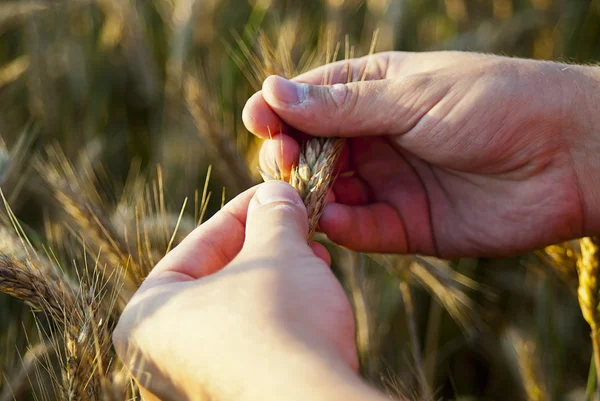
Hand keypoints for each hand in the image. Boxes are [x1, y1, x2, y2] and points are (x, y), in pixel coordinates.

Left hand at [112, 182, 384, 400]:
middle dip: (267, 243)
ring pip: (241, 304)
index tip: (274, 191)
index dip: (244, 209)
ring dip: (280, 272)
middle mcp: (162, 353)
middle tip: (297, 220)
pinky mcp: (232, 390)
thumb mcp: (279, 252)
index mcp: (148, 315)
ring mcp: (196, 377)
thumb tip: (277, 193)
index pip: (199, 243)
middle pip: (220, 275)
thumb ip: (273, 215)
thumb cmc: (282, 322)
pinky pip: (254, 335)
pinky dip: (281, 308)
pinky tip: (312, 289)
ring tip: (314, 252)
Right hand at [243, 51, 599, 256]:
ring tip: (300, 194)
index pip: (311, 101)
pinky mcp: (406, 225)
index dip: (279, 110)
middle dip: (289, 156)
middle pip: (311, 150)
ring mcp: (389, 183)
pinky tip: (333, 219)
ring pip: (329, 192)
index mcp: (376, 92)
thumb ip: (341, 106)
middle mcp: (376, 138)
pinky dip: (342, 226)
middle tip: (279, 161)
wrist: (568, 156)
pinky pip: (360, 229)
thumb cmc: (494, 103)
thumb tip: (271, 92)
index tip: (258, 119)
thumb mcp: (410, 95)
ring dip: (309, 195)